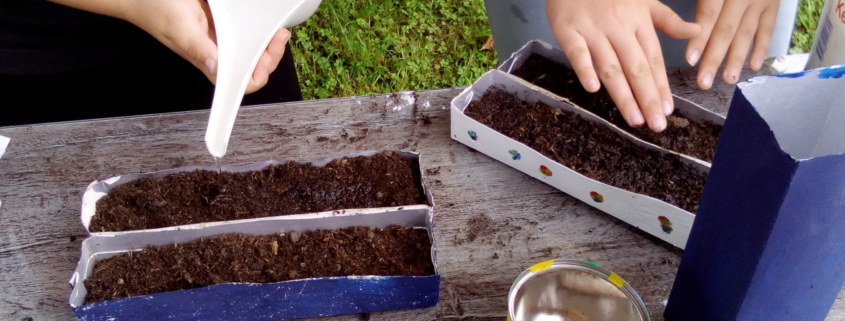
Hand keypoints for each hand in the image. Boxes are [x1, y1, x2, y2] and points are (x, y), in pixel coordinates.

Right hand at [118, 0, 290, 93]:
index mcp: (208, 59)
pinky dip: (252, 26)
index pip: (239, 82)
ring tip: (275, 29)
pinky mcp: (216, 24)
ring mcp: (217, 38)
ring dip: (264, 40)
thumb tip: (215, 66)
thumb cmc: (152, 9)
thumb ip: (196, 47)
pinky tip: (258, 19)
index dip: (258, 74)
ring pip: (248, 48)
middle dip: (270, 54)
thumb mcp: (178, 26)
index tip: (269, 55)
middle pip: (251, 65)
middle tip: (279, 36)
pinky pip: (240, 30)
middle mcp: (215, 51)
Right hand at [546, 0, 700, 131]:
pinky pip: (578, 52)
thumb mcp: (644, 0)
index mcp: (639, 22)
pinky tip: (593, 89)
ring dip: (623, 94)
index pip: (653, 59)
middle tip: (656, 125)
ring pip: (611, 66)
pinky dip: (585, 69)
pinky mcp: (568, 30)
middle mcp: (619, 28)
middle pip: (636, 67)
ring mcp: (593, 30)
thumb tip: (697, 32)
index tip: (668, 110)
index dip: (661, 85)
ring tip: (634, 119)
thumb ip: (667, 20)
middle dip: (648, 98)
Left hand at [686, 0, 779, 88]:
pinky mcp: (774, 4)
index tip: (690, 59)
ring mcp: (760, 0)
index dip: (699, 37)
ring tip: (727, 80)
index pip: (710, 14)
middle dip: (714, 57)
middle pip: (726, 29)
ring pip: (746, 32)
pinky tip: (753, 66)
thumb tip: (676, 21)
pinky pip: (768, 28)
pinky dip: (762, 47)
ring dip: (736, 58)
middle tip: (703, 81)